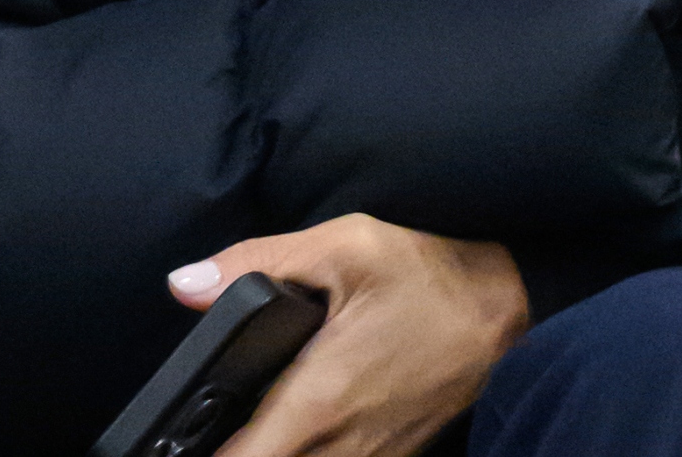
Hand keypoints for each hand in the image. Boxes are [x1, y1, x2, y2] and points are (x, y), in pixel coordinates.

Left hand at [163, 213, 528, 456]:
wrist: (512, 309)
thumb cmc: (431, 275)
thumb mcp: (346, 245)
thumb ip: (258, 261)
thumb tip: (185, 284)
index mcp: (320, 399)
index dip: (200, 456)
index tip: (168, 447)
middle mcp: (344, 445)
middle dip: (227, 453)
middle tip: (189, 435)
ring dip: (266, 453)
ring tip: (233, 429)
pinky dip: (303, 455)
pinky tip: (283, 433)